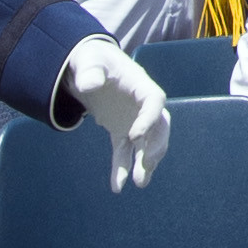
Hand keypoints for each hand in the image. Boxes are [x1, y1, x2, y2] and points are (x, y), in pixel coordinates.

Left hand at [57, 36, 171, 189]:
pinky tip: (116, 187)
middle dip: (156, 146)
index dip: (149, 118)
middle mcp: (142, 105)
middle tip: (146, 163)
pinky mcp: (121, 131)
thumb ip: (89, 71)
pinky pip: (124, 152)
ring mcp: (133, 120)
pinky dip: (121, 168)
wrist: (88, 68)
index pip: (154, 101)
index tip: (134, 136)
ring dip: (145, 162)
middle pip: (160, 125)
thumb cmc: (92, 60)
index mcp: (140, 83)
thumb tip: (90, 85)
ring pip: (147, 143)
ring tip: (140, 183)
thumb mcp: (88, 61)